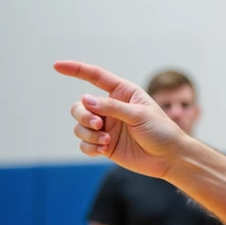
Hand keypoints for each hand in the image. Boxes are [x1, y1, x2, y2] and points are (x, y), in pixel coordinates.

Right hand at [54, 61, 182, 176]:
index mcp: (122, 93)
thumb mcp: (139, 115)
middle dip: (83, 115)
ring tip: (106, 141)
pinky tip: (103, 150)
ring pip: (79, 126)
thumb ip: (112, 107)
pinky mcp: (104, 145)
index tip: (57, 66)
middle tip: (98, 124)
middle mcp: (111, 108)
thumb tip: (85, 100)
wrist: (168, 158)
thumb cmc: (160, 131)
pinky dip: (90, 147)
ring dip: (88, 134)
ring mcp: (106, 127)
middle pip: (80, 105)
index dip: (75, 70)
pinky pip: (84, 144)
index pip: (95, 77)